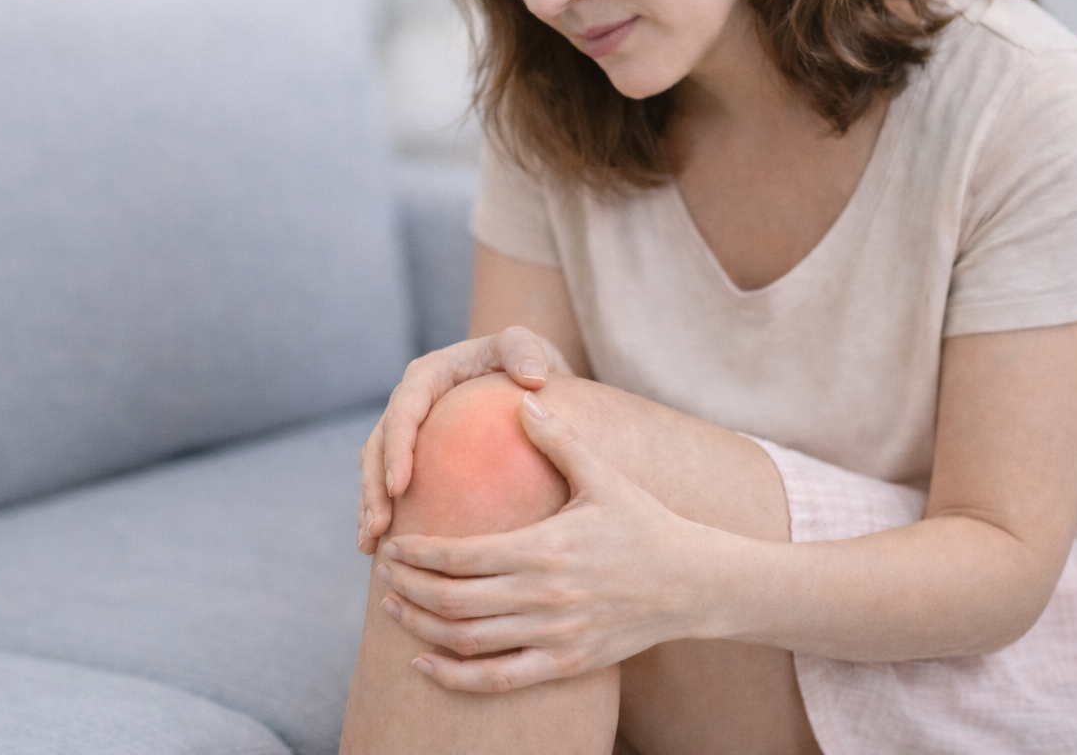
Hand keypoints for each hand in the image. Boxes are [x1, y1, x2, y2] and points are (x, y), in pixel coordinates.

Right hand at [357, 327, 571, 554]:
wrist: (522, 373)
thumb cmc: (524, 360)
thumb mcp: (526, 347)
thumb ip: (525, 352)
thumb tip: (533, 379)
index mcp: (428, 375)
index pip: (404, 410)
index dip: (396, 448)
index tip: (399, 485)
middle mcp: (409, 402)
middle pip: (378, 444)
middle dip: (373, 487)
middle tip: (378, 527)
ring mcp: (408, 430)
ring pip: (375, 468)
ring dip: (369, 505)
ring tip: (369, 544)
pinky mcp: (413, 454)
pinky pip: (389, 484)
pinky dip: (382, 512)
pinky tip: (379, 546)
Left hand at [375, 393, 731, 691]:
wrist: (694, 583)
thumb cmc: (643, 522)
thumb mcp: (603, 475)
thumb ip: (558, 438)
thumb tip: (521, 397)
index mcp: (547, 548)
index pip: (462, 556)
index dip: (419, 553)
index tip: (394, 545)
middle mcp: (546, 596)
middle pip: (454, 600)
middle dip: (408, 587)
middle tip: (382, 572)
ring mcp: (555, 635)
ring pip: (468, 641)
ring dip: (421, 627)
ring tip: (393, 607)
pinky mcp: (566, 664)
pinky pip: (499, 679)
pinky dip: (454, 677)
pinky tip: (424, 663)